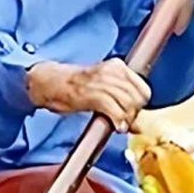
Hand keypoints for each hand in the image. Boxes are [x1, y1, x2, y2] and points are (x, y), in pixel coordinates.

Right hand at [26, 59, 149, 132]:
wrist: (50, 81)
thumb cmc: (74, 84)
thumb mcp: (102, 82)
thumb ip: (121, 96)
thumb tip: (139, 121)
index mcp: (116, 66)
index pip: (144, 88)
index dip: (142, 104)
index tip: (134, 111)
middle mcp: (111, 71)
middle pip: (138, 98)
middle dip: (135, 113)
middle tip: (125, 120)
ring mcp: (101, 82)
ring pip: (129, 105)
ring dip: (126, 119)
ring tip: (119, 124)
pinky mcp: (93, 94)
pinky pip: (115, 110)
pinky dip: (118, 121)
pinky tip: (116, 127)